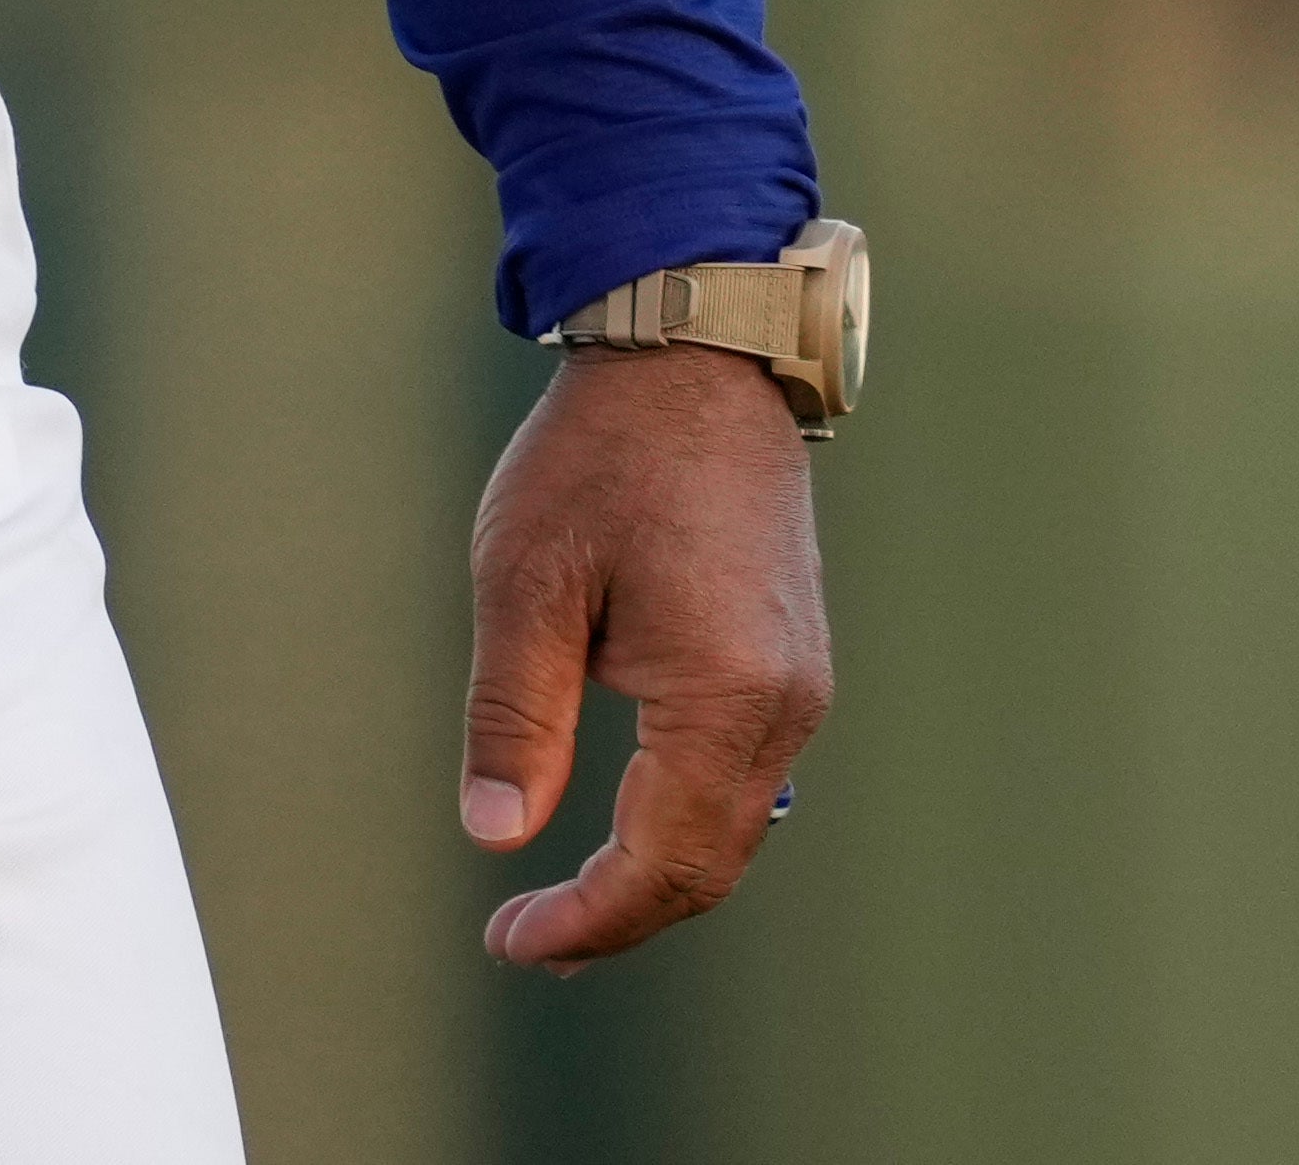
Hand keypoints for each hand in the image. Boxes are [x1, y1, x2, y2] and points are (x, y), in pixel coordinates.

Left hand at [457, 339, 830, 969]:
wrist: (694, 357)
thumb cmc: (599, 458)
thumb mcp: (525, 580)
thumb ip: (515, 715)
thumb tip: (496, 834)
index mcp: (723, 693)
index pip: (660, 860)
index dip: (587, 919)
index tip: (510, 941)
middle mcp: (784, 705)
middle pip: (708, 864)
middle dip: (619, 917)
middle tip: (526, 942)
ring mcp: (802, 685)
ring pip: (732, 829)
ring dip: (654, 877)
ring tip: (565, 906)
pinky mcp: (792, 662)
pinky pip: (744, 778)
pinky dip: (684, 823)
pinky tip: (624, 827)